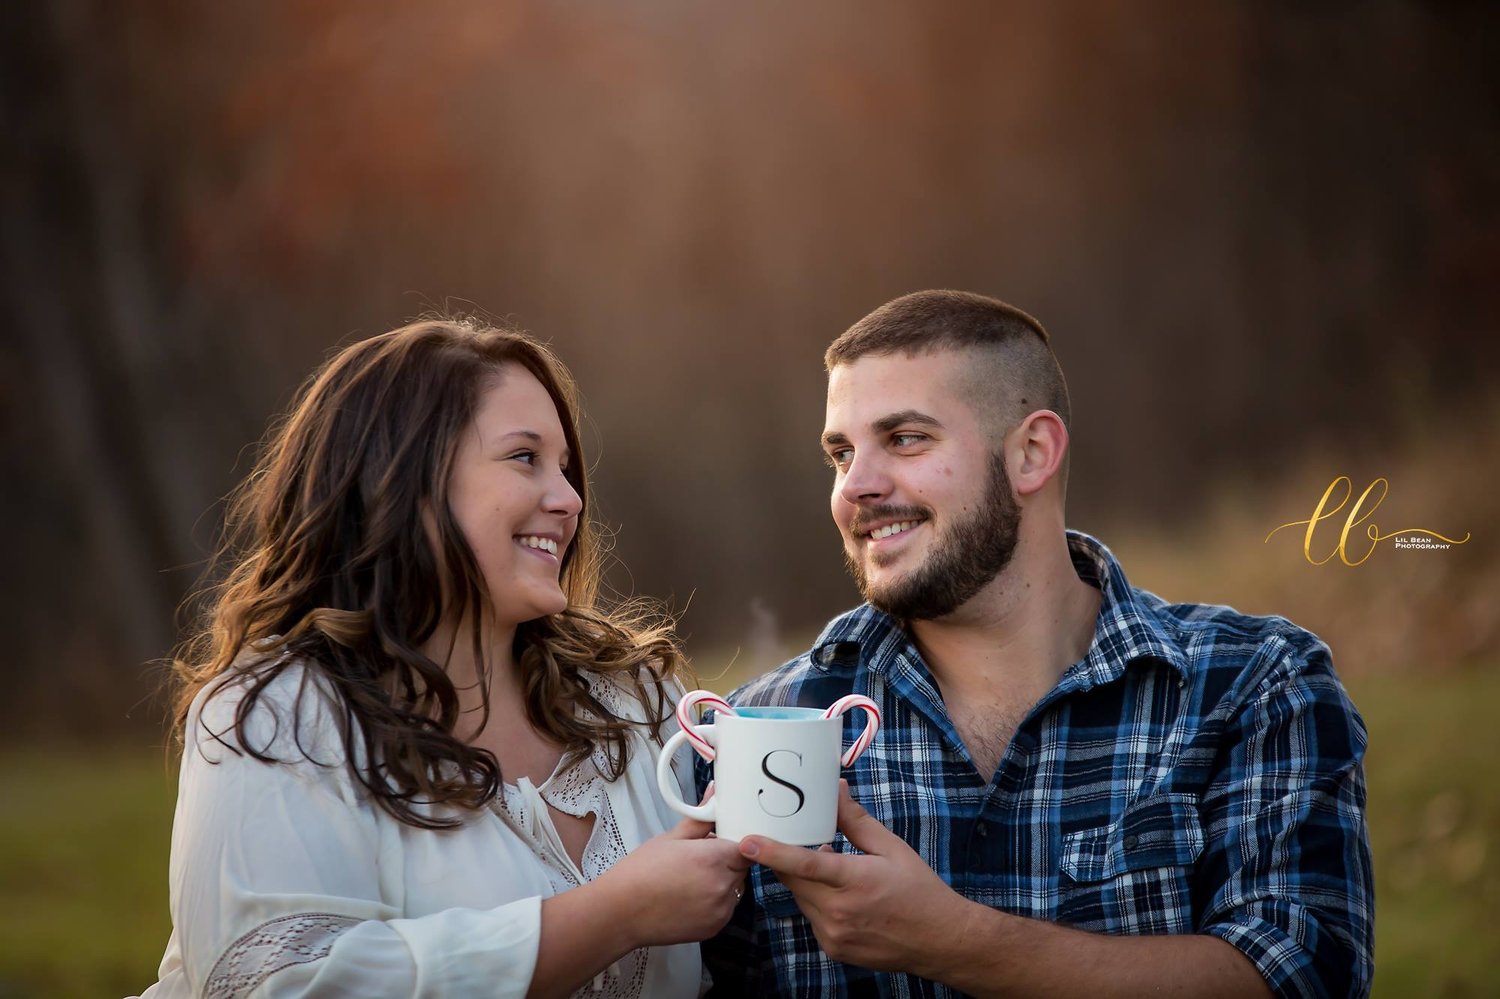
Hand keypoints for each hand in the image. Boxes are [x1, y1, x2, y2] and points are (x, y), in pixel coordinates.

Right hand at [599, 814, 750, 947]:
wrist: (622, 911)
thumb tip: (714, 796)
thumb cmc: (641, 872)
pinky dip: (716, 902)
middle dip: (727, 861)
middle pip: (742, 867)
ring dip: (723, 882)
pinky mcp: (715, 928)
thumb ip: (700, 818)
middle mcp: (721, 885)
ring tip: (692, 880)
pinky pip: (726, 908)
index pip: (746, 847)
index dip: (735, 843)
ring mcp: (720, 910)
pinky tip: (690, 898)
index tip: (721, 844)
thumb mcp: (671, 838)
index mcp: (713, 858)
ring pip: (735, 888)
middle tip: (699, 861)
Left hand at [738, 780, 966, 974]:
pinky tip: (841, 897)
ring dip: (806, 881)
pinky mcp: (833, 949)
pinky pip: (812, 917)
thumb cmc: (919, 890)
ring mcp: (834, 934)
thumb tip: (835, 790)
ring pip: (801, 898)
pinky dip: (817, 903)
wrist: (939, 940)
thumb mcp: (891, 848)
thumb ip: (856, 821)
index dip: (772, 852)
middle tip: (797, 840)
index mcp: (855, 881)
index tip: (747, 842)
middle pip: (794, 879)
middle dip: (790, 860)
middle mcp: (839, 912)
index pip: (804, 864)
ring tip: (835, 872)